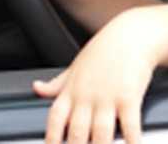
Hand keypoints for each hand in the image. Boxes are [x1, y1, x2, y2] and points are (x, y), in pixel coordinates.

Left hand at [33, 11, 158, 142]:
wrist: (131, 35)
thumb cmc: (103, 51)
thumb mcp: (75, 66)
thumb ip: (56, 84)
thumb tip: (36, 88)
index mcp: (71, 91)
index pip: (55, 120)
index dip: (52, 139)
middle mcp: (87, 96)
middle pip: (77, 133)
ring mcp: (108, 97)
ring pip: (101, 134)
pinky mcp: (129, 96)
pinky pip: (130, 125)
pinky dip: (131, 141)